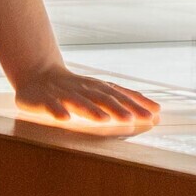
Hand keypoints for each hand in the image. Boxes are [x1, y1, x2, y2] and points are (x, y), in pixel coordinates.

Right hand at [11, 65, 161, 136]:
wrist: (38, 76)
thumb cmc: (75, 88)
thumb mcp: (100, 92)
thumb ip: (123, 101)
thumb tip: (157, 113)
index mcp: (98, 88)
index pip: (121, 95)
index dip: (137, 103)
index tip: (155, 113)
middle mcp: (84, 89)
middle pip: (104, 98)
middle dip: (119, 108)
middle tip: (134, 119)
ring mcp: (64, 94)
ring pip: (79, 102)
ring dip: (92, 110)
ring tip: (104, 120)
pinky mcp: (44, 100)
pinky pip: (51, 106)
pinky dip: (58, 111)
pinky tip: (65, 118)